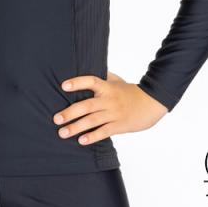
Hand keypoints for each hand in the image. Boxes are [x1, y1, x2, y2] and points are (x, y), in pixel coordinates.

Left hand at [52, 71, 168, 144]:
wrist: (152, 103)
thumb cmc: (131, 91)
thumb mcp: (116, 80)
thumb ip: (102, 76)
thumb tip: (87, 65)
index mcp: (107, 87)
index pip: (90, 81)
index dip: (77, 83)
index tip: (63, 86)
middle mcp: (109, 100)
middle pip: (87, 106)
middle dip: (70, 113)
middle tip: (56, 119)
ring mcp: (114, 113)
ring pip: (92, 121)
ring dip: (76, 127)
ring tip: (62, 132)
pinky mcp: (119, 125)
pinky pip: (104, 132)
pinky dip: (92, 137)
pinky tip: (81, 140)